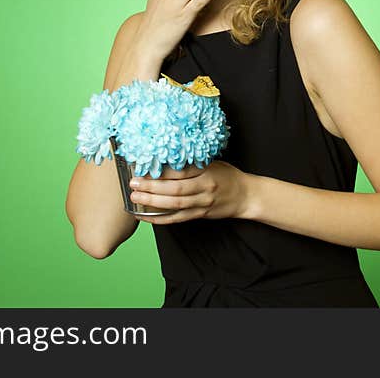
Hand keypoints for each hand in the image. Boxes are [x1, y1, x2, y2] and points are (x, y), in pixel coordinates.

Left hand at [129, 161, 251, 224]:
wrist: (246, 196)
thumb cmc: (228, 176)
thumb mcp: (213, 163)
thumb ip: (192, 164)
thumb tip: (165, 160)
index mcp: (208, 171)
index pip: (181, 171)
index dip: (161, 170)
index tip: (144, 167)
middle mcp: (205, 188)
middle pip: (175, 189)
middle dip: (152, 186)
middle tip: (134, 183)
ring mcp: (202, 204)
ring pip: (175, 204)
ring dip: (153, 201)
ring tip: (136, 196)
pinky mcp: (200, 215)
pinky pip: (177, 218)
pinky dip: (160, 219)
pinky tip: (146, 216)